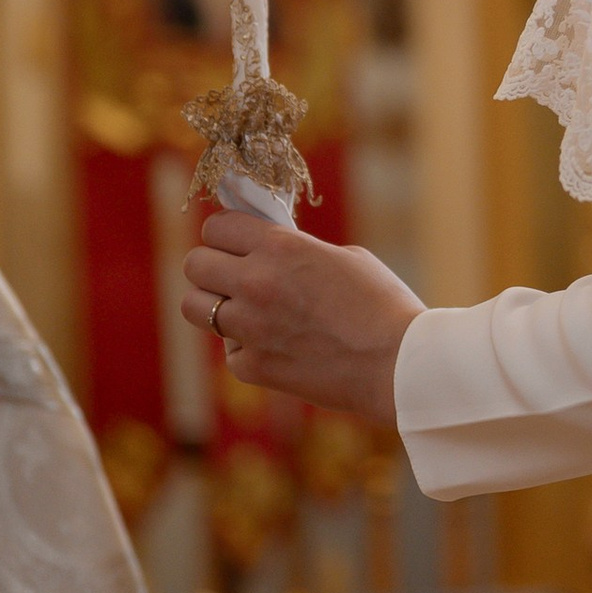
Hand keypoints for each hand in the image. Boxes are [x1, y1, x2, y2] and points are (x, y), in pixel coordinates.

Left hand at [180, 208, 422, 430]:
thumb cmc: (382, 304)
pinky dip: (245, 347)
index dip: (226, 232)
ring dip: (214, 304)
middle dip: (212, 265)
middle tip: (233, 273)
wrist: (398, 364)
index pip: (216, 226)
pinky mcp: (252, 367)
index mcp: (280, 246)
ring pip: (195, 307)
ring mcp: (249, 328)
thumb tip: (268, 251)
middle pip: (194, 264)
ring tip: (242, 308)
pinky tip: (275, 345)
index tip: (237, 240)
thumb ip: (296, 251)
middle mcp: (255, 283)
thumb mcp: (343, 257)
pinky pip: (228, 349)